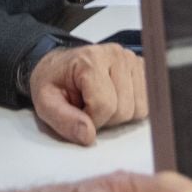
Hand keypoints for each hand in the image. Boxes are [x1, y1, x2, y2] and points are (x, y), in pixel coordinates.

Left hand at [29, 43, 145, 145]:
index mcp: (91, 59)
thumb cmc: (54, 81)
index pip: (105, 106)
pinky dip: (131, 108)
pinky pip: (146, 102)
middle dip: (105, 118)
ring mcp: (131, 60)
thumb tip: (88, 135)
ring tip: (100, 103)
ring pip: (138, 108)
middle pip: (124, 109)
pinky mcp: (141, 68)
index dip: (90, 120)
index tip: (78, 113)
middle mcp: (116, 55)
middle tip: (88, 107)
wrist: (58, 66)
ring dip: (119, 115)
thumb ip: (63, 120)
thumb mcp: (45, 102)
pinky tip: (114, 99)